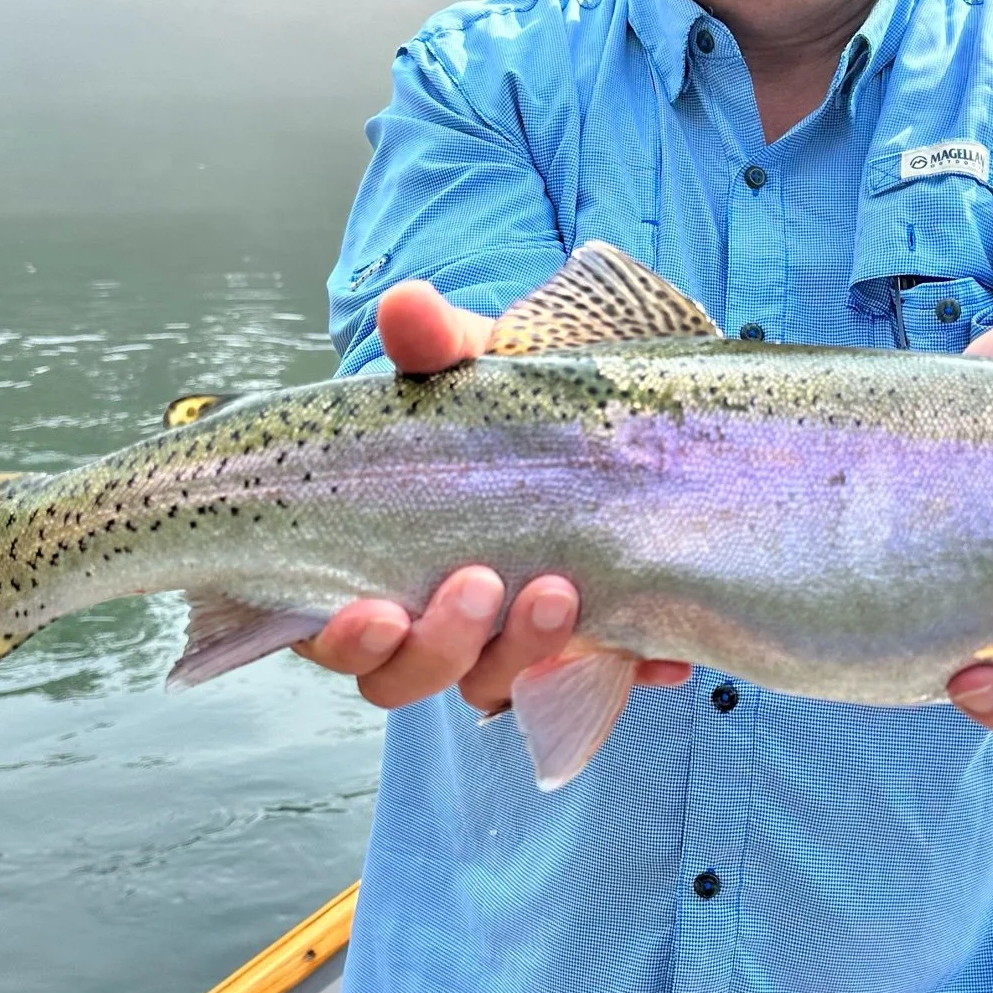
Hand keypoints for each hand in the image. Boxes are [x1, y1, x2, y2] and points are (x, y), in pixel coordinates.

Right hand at [294, 278, 692, 710]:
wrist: (587, 416)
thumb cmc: (495, 400)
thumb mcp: (467, 363)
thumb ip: (434, 343)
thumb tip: (406, 305)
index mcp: (363, 569)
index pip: (335, 637)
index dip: (349, 640)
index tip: (377, 610)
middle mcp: (422, 622)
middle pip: (407, 677)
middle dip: (444, 644)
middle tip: (484, 583)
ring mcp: (496, 644)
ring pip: (490, 687)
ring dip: (524, 654)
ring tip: (564, 595)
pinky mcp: (572, 652)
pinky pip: (591, 685)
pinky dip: (622, 671)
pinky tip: (656, 654)